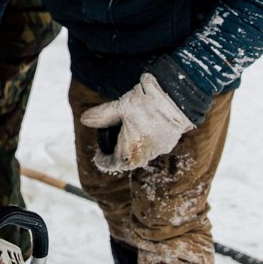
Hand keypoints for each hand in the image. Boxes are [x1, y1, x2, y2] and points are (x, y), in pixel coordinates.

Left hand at [79, 72, 195, 172]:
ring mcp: (159, 150)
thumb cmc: (146, 105)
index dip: (101, 159)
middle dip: (116, 150)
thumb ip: (100, 115)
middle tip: (110, 139)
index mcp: (129, 155)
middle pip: (126, 159)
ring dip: (131, 144)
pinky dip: (144, 138)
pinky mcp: (169, 141)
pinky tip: (143, 124)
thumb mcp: (118, 107)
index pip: (110, 164)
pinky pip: (152, 144)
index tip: (98, 153)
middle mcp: (144, 157)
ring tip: (126, 130)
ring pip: (140, 151)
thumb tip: (84, 119)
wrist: (178, 99)